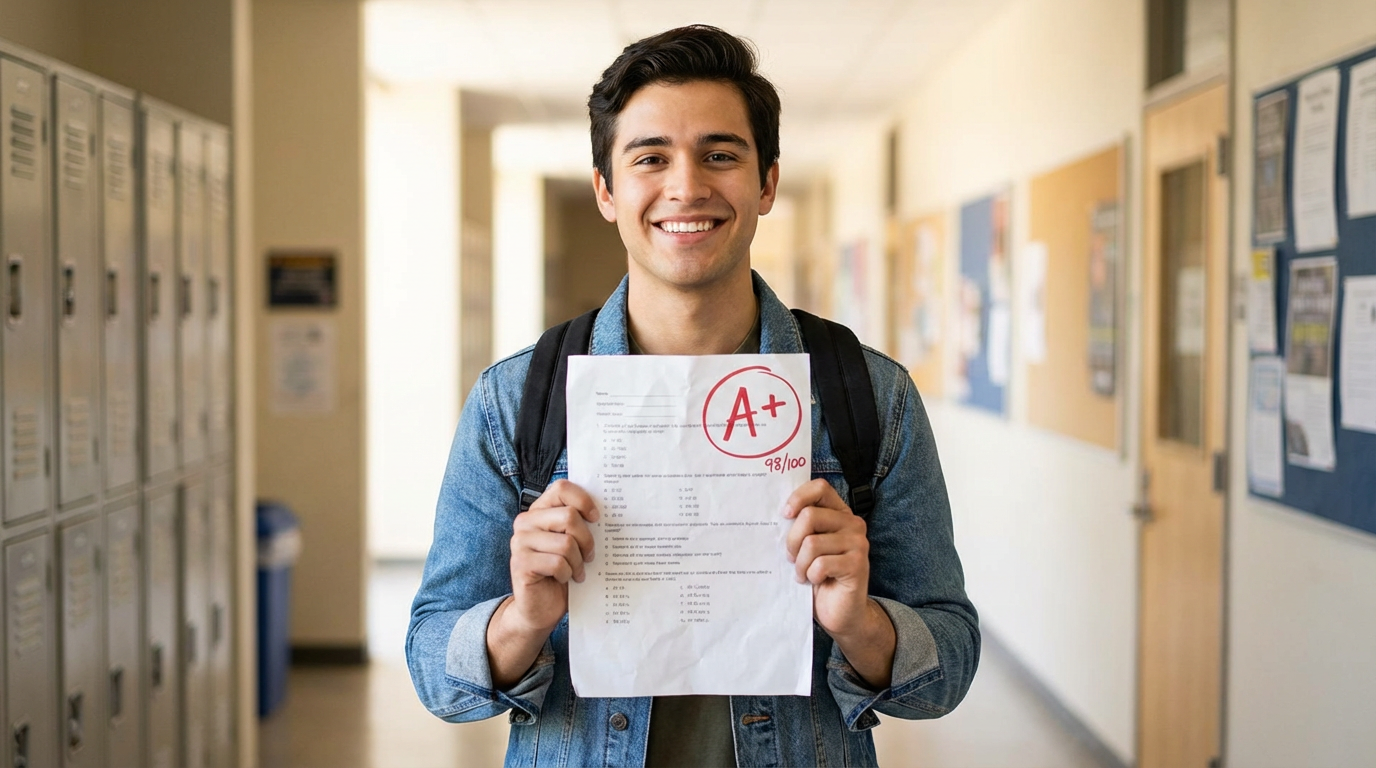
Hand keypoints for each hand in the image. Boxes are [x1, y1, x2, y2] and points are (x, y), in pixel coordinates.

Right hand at [505, 480, 599, 633]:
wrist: (541, 608)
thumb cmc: (561, 572)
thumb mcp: (572, 543)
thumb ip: (578, 524)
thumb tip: (606, 512)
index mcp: (539, 511)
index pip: (562, 488)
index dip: (584, 500)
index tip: (596, 519)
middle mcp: (525, 522)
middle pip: (569, 516)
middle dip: (586, 540)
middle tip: (589, 556)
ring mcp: (520, 542)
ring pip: (566, 543)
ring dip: (578, 562)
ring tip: (576, 571)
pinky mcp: (521, 564)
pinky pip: (557, 563)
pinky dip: (567, 574)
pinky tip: (563, 579)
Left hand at [783, 478, 895, 688]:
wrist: (840, 612)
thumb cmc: (819, 577)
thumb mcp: (807, 548)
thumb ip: (800, 528)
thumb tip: (773, 515)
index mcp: (839, 514)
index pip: (820, 488)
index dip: (799, 497)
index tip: (784, 515)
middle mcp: (853, 524)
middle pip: (809, 516)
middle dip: (792, 541)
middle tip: (791, 558)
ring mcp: (858, 543)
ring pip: (812, 543)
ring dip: (800, 564)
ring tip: (803, 574)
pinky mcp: (857, 564)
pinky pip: (820, 565)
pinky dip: (811, 576)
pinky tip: (816, 582)